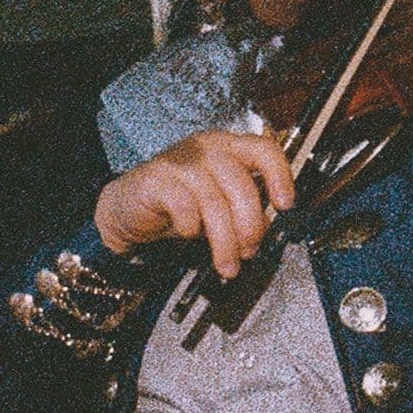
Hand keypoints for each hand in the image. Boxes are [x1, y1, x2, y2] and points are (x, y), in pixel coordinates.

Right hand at [96, 127, 295, 278]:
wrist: (128, 207)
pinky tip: (189, 235)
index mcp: (227, 147)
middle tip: (249, 251)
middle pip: (241, 183)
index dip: (280, 176)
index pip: (263, 149)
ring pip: (214, 201)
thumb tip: (264, 233)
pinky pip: (184, 206)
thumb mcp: (218, 202)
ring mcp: (179, 161)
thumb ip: (243, 209)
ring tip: (227, 265)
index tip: (285, 206)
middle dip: (250, 225)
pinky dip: (191, 227)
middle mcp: (206, 148)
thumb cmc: (178, 203)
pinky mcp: (155, 179)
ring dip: (224, 241)